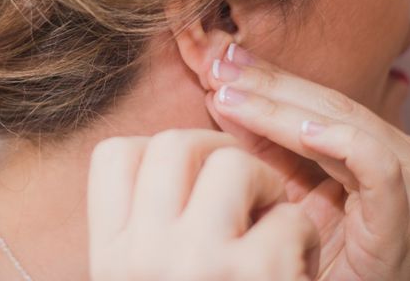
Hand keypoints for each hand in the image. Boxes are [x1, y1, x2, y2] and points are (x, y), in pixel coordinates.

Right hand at [87, 128, 319, 280]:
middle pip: (174, 142)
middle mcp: (142, 257)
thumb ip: (145, 231)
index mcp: (110, 258)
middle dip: (215, 150)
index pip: (114, 154)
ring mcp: (197, 266)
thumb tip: (181, 162)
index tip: (185, 173)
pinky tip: (293, 267)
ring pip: (232, 163)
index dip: (155, 150)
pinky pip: (287, 218)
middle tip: (238, 181)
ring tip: (268, 218)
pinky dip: (299, 236)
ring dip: (263, 184)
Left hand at [207, 46, 409, 280]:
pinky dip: (340, 143)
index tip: (221, 59)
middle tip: (219, 69)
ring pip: (342, 124)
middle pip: (325, 104)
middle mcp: (397, 155)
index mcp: (369, 142)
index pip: (312, 97)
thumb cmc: (302, 252)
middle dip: (266, 84)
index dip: (266, 75)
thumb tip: (218, 92)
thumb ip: (256, 138)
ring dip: (279, 108)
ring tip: (232, 95)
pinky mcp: (404, 216)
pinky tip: (302, 131)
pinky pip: (375, 167)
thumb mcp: (276, 182)